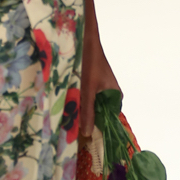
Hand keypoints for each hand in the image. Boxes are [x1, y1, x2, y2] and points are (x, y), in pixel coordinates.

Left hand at [79, 0, 119, 136]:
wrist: (82, 37)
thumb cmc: (89, 61)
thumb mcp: (87, 89)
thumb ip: (87, 111)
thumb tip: (88, 134)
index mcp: (115, 96)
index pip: (109, 121)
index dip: (98, 130)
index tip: (85, 141)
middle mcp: (109, 94)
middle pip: (98, 114)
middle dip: (86, 120)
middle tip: (72, 131)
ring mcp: (99, 88)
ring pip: (89, 106)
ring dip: (79, 111)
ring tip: (67, 119)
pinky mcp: (89, 83)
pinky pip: (84, 98)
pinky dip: (76, 102)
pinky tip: (64, 105)